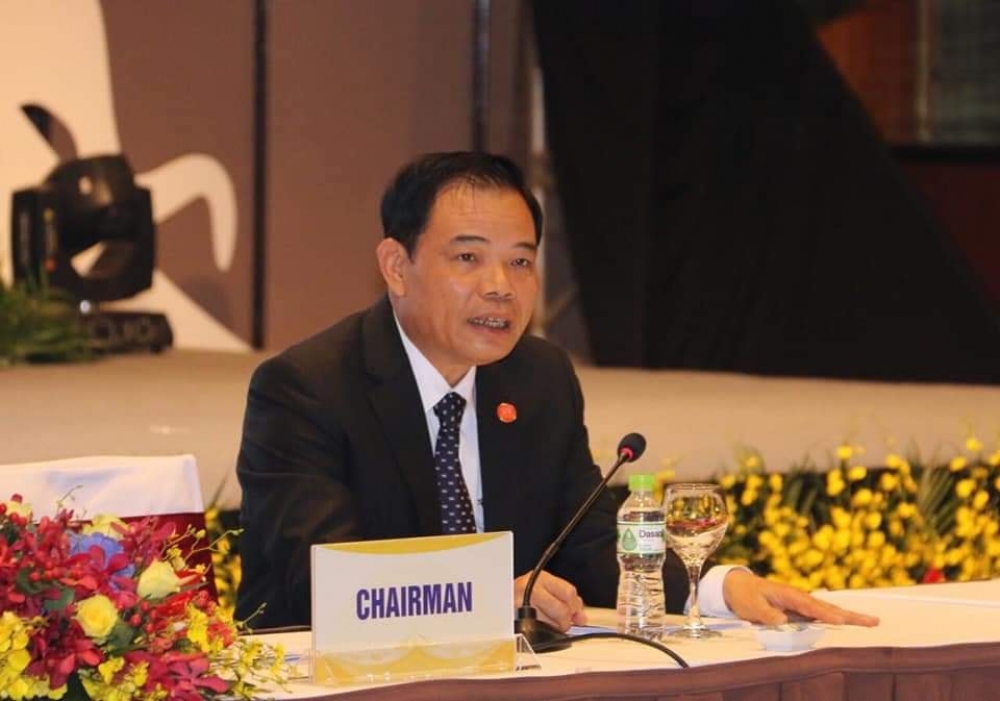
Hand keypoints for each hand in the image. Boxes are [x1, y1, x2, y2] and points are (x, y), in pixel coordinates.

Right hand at [514, 570, 586, 631]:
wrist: (499, 602)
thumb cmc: (524, 597)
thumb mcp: (546, 590)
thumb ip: (567, 600)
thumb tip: (581, 618)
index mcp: (540, 578)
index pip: (568, 592)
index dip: (575, 606)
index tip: (576, 613)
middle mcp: (529, 589)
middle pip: (561, 610)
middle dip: (565, 620)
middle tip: (561, 622)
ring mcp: (520, 605)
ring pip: (551, 624)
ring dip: (554, 628)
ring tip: (547, 624)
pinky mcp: (515, 621)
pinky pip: (538, 633)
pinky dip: (543, 634)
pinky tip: (540, 628)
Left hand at [722, 569, 878, 625]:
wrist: (737, 586)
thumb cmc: (745, 595)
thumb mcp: (752, 605)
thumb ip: (766, 613)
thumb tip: (783, 621)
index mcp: (789, 595)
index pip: (811, 607)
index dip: (826, 614)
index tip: (841, 620)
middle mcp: (799, 598)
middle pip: (828, 607)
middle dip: (850, 615)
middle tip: (873, 621)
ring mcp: (800, 604)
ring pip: (828, 611)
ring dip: (848, 617)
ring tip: (870, 621)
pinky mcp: (799, 610)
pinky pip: (820, 615)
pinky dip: (836, 618)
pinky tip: (849, 622)